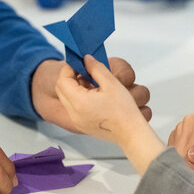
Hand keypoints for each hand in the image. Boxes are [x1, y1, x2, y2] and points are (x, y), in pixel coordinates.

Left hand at [33, 57, 150, 131]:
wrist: (131, 134)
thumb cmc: (124, 111)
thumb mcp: (111, 83)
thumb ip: (96, 68)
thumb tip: (86, 59)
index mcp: (79, 102)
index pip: (63, 79)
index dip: (69, 68)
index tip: (80, 63)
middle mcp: (74, 113)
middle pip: (62, 89)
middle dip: (71, 77)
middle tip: (86, 72)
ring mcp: (77, 121)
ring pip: (67, 98)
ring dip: (75, 88)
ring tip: (93, 85)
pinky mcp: (82, 125)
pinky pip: (74, 108)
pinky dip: (79, 98)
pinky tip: (95, 96)